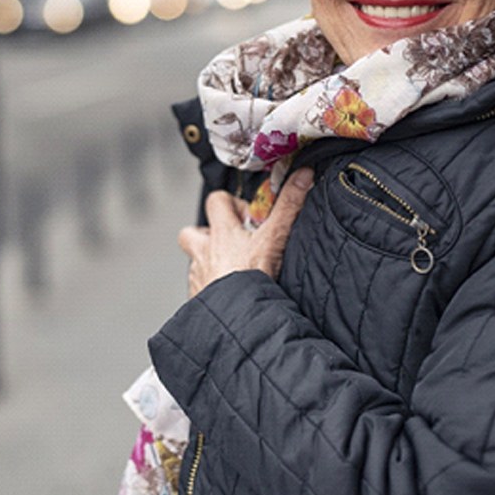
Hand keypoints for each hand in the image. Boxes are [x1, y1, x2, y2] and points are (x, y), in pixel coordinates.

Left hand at [178, 168, 313, 295]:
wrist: (236, 320)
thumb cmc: (252, 277)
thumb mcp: (275, 237)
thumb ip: (288, 205)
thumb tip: (304, 175)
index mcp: (221, 233)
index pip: (215, 200)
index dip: (230, 203)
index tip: (249, 216)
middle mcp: (204, 252)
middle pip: (191, 232)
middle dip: (206, 235)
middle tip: (229, 242)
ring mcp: (198, 277)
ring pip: (196, 262)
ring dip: (209, 263)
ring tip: (232, 270)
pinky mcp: (198, 300)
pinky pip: (199, 290)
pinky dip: (211, 290)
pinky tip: (229, 295)